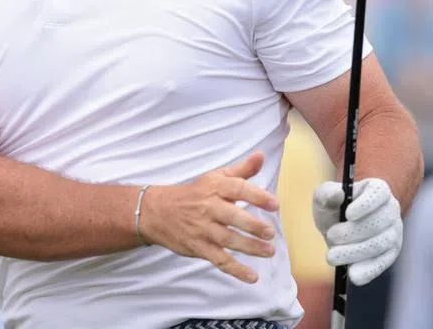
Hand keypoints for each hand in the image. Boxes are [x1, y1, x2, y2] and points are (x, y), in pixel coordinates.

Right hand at [138, 151, 279, 283]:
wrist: (157, 211)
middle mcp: (208, 207)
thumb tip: (261, 155)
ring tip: (269, 251)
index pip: (238, 189)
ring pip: (228, 240)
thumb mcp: (215, 177)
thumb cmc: (194, 193)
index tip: (275, 205)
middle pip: (233, 217)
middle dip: (253, 226)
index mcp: (214, 187)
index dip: (258, 196)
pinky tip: (252, 277)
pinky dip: (236, 270)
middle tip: (270, 232)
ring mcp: (203, 229)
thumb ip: (241, 170)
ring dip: (250, 247)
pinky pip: (219, 260)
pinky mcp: (198, 247)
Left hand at [312, 178, 401, 285]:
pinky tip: (353, 275)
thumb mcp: (324, 198)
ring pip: (381, 243)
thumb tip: (337, 193)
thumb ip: (327, 193)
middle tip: (330, 236)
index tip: (348, 214)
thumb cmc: (333, 208)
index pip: (379, 193)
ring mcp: (394, 232)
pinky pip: (383, 263)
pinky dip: (369, 270)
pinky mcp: (390, 254)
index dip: (366, 204)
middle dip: (353, 232)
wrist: (339, 228)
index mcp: (377, 189)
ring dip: (356, 251)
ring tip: (332, 256)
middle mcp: (391, 209)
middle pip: (379, 221)